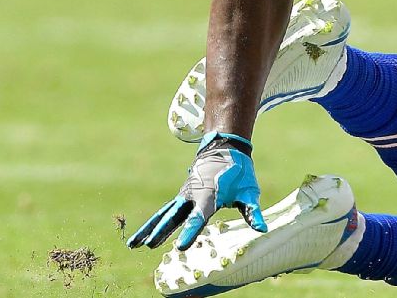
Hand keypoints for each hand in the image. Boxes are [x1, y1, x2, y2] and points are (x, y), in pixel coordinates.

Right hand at [126, 133, 266, 249]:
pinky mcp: (181, 197)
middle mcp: (193, 196)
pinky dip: (152, 224)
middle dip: (162, 230)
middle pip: (175, 216)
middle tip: (149, 245)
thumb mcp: (249, 191)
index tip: (181, 246)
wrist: (224, 150)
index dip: (191, 231)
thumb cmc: (239, 173)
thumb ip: (253, 211)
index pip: (199, 217)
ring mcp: (184, 196)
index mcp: (210, 196)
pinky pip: (164, 212)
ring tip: (134, 245)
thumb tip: (262, 229)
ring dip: (150, 229)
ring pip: (164, 214)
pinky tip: (141, 239)